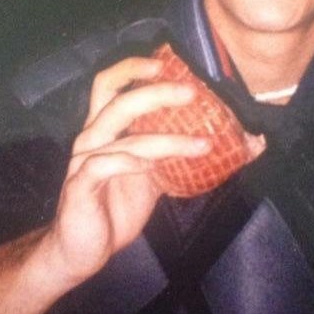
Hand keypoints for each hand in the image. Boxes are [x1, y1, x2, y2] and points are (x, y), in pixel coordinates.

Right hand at [42, 57, 211, 286]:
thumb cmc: (117, 207)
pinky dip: (132, 162)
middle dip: (155, 91)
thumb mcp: (155, 178)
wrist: (81, 251)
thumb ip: (180, 157)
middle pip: (117, 99)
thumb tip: (234, 145)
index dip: (134, 67)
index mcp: (106, 129)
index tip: (168, 61)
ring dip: (167, 138)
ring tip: (204, 143)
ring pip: (124, 136)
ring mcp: (83, 160)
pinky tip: (154, 168)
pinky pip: (105, 165)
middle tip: (192, 92)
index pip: (111, 84)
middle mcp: (92, 137)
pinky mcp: (79, 186)